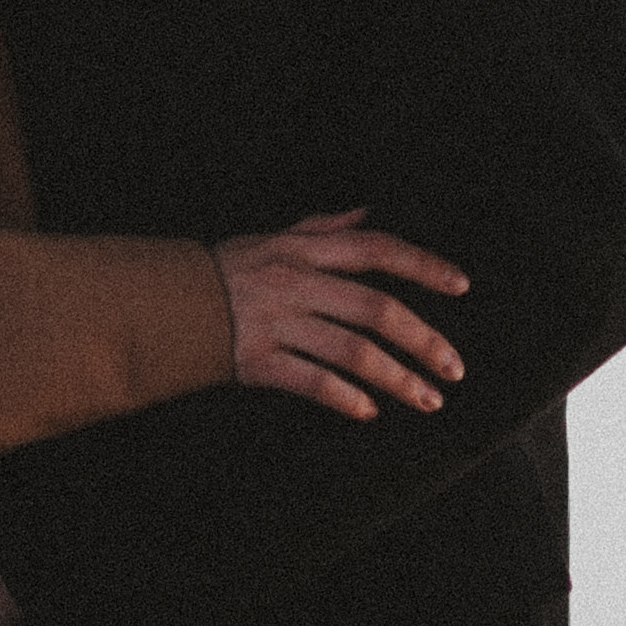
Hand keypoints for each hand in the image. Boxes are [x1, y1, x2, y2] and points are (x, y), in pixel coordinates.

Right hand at [213, 208, 468, 418]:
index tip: (460, 285)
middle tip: (454, 369)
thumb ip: (323, 228)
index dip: (421, 265)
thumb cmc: (226, 270)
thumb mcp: (273, 238)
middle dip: (423, 340)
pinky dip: (345, 397)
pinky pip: (311, 381)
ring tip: (429, 400)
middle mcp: (295, 282)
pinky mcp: (257, 360)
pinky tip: (370, 412)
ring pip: (352, 351)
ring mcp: (276, 322)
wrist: (165, 305)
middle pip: (375, 309)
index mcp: (303, 250)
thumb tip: (367, 212)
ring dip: (398, 379)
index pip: (375, 250)